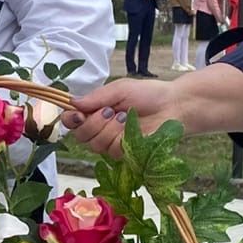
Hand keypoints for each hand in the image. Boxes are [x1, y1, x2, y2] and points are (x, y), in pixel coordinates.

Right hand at [61, 77, 183, 157]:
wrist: (173, 106)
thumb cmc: (148, 94)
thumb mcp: (119, 89)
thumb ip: (95, 97)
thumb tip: (72, 103)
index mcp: (95, 111)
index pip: (71, 121)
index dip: (70, 119)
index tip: (78, 114)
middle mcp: (100, 128)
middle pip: (80, 136)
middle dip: (92, 123)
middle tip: (108, 111)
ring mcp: (112, 142)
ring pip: (95, 144)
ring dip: (108, 129)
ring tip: (124, 116)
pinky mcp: (125, 153)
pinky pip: (112, 150)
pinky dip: (120, 136)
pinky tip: (130, 126)